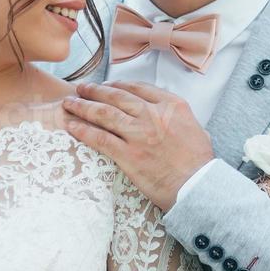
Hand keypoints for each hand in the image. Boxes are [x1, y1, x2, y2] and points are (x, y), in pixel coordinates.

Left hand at [62, 81, 214, 210]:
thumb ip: (178, 117)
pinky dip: (83, 130)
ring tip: (70, 102)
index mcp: (171, 105)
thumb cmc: (199, 162)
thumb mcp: (196, 128)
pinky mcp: (128, 155)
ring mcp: (139, 134)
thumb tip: (168, 114)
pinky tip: (72, 126)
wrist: (197, 186)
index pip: (138, 87)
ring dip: (83, 106)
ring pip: (103, 113)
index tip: (106, 85)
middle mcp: (153, 115)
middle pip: (116, 96)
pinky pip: (100, 139)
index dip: (117, 84)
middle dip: (95, 90)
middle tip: (82, 88)